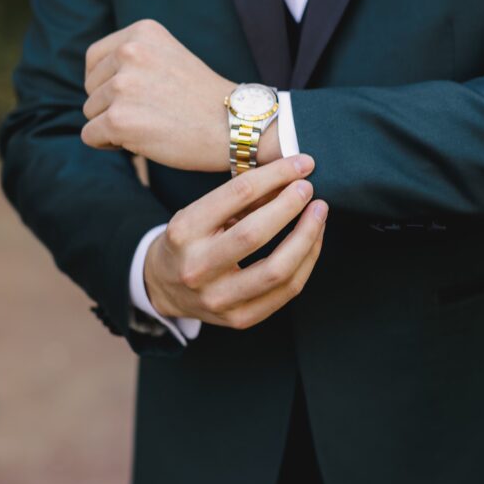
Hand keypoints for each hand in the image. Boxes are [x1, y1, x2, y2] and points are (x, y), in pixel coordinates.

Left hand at [80, 18, 237, 171]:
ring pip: (91, 112)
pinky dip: (109, 144)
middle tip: (151, 113)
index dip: (108, 82)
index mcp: (142, 32)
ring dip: (113, 125)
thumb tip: (91, 82)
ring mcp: (122, 86)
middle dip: (112, 105)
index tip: (136, 95)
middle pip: (91, 87)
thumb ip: (133, 59)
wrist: (235, 126)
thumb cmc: (203, 98)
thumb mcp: (168, 57)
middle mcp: (129, 52)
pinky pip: (91, 136)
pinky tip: (140, 142)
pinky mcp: (118, 119)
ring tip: (152, 125)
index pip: (95, 59)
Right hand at [143, 154, 328, 329]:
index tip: (301, 164)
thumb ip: (242, 198)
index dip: (276, 175)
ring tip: (319, 214)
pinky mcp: (240, 319)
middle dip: (291, 206)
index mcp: (185, 231)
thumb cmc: (189, 240)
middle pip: (256, 234)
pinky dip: (307, 261)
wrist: (164, 287)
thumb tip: (292, 177)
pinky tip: (312, 241)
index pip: (237, 195)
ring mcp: (218, 299)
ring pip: (278, 270)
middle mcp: (197, 268)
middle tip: (309, 189)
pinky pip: (286, 291)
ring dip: (307, 237)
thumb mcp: (201, 211)